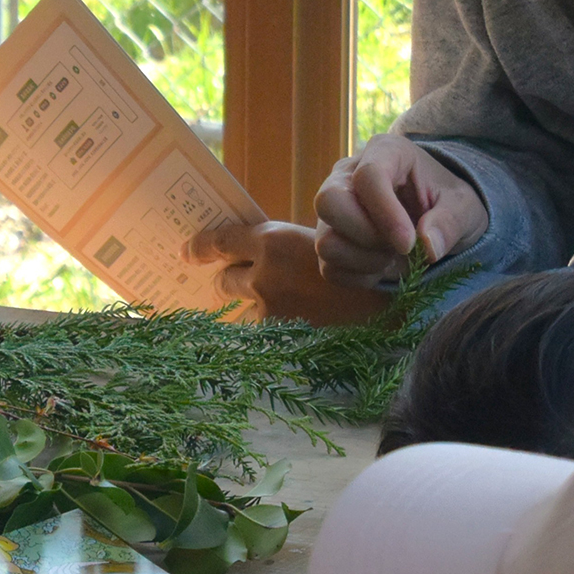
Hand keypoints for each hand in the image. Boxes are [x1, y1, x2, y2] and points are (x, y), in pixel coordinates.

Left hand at [182, 222, 388, 325]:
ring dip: (253, 304)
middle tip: (232, 281)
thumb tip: (254, 257)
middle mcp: (263, 273)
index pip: (220, 242)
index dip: (200, 247)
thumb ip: (280, 249)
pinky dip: (273, 325)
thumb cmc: (357, 265)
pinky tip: (295, 322)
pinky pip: (264, 328)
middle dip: (227, 280)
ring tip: (281, 302)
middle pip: (225, 278)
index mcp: (273, 240)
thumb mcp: (314, 242)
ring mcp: (269, 307)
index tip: (185, 252)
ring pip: (244, 306)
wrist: (388, 303)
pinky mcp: (279, 333)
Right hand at [314, 134, 488, 287]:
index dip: (385, 214)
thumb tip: (428, 248)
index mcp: (385, 152)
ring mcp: (332, 211)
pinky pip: (330, 269)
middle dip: (365, 236)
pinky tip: (382, 265)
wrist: (433, 219)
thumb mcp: (465, 208)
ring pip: (325, 242)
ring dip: (365, 260)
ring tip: (393, 256)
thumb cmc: (448, 204)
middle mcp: (347, 176)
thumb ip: (451, 222)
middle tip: (398, 246)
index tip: (408, 244)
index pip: (367, 176)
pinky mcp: (328, 240)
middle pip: (328, 203)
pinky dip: (360, 276)